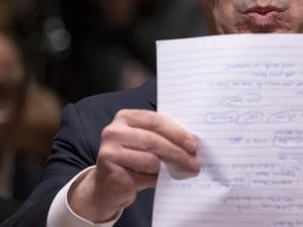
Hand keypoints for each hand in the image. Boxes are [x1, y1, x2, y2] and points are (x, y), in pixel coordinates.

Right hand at [69, 109, 199, 222]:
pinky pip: (144, 176)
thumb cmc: (132, 159)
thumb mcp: (144, 142)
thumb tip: (191, 144)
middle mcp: (114, 131)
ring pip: (150, 159)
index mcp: (125, 117)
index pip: (156, 120)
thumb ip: (162, 137)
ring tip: (183, 171)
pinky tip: (162, 180)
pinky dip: (157, 179)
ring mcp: (110, 151)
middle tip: (194, 162)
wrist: (107, 185)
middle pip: (154, 140)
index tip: (193, 145)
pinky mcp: (111, 172)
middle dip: (178, 152)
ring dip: (170, 167)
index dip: (177, 132)